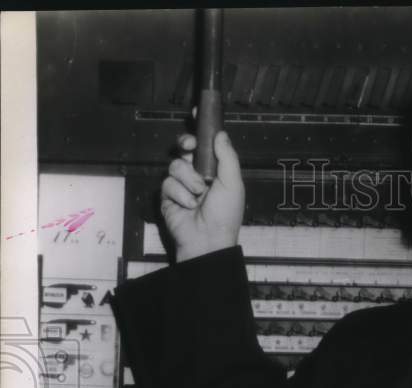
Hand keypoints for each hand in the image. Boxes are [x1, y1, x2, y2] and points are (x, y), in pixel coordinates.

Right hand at [161, 130, 244, 262]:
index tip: (197, 113)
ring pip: (176, 164)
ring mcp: (182, 185)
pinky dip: (180, 195)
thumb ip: (227, 157)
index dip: (201, 129)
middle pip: (186, 147)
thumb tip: (221, 133)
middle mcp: (198, 175)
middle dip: (187, 143)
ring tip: (198, 196)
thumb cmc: (225, 215)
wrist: (208, 240)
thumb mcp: (233, 183)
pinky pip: (168, 183)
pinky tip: (188, 206)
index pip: (207, 144)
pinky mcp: (169, 196)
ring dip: (188, 180)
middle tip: (190, 145)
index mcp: (216, 171)